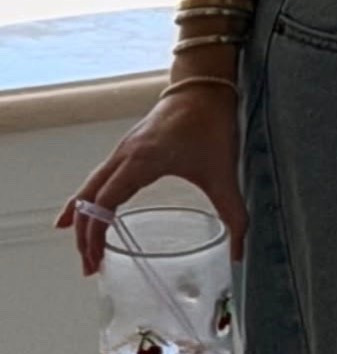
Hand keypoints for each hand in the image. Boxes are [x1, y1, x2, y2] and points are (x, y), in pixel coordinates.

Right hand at [53, 86, 247, 274]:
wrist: (205, 86)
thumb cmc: (212, 125)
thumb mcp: (224, 173)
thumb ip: (234, 214)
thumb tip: (239, 253)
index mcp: (141, 161)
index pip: (104, 203)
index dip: (95, 235)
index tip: (96, 261)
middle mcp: (123, 155)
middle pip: (89, 199)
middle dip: (84, 235)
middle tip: (90, 268)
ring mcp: (122, 149)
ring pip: (89, 188)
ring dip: (84, 219)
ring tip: (87, 251)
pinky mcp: (126, 147)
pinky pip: (97, 177)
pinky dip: (86, 199)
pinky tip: (79, 214)